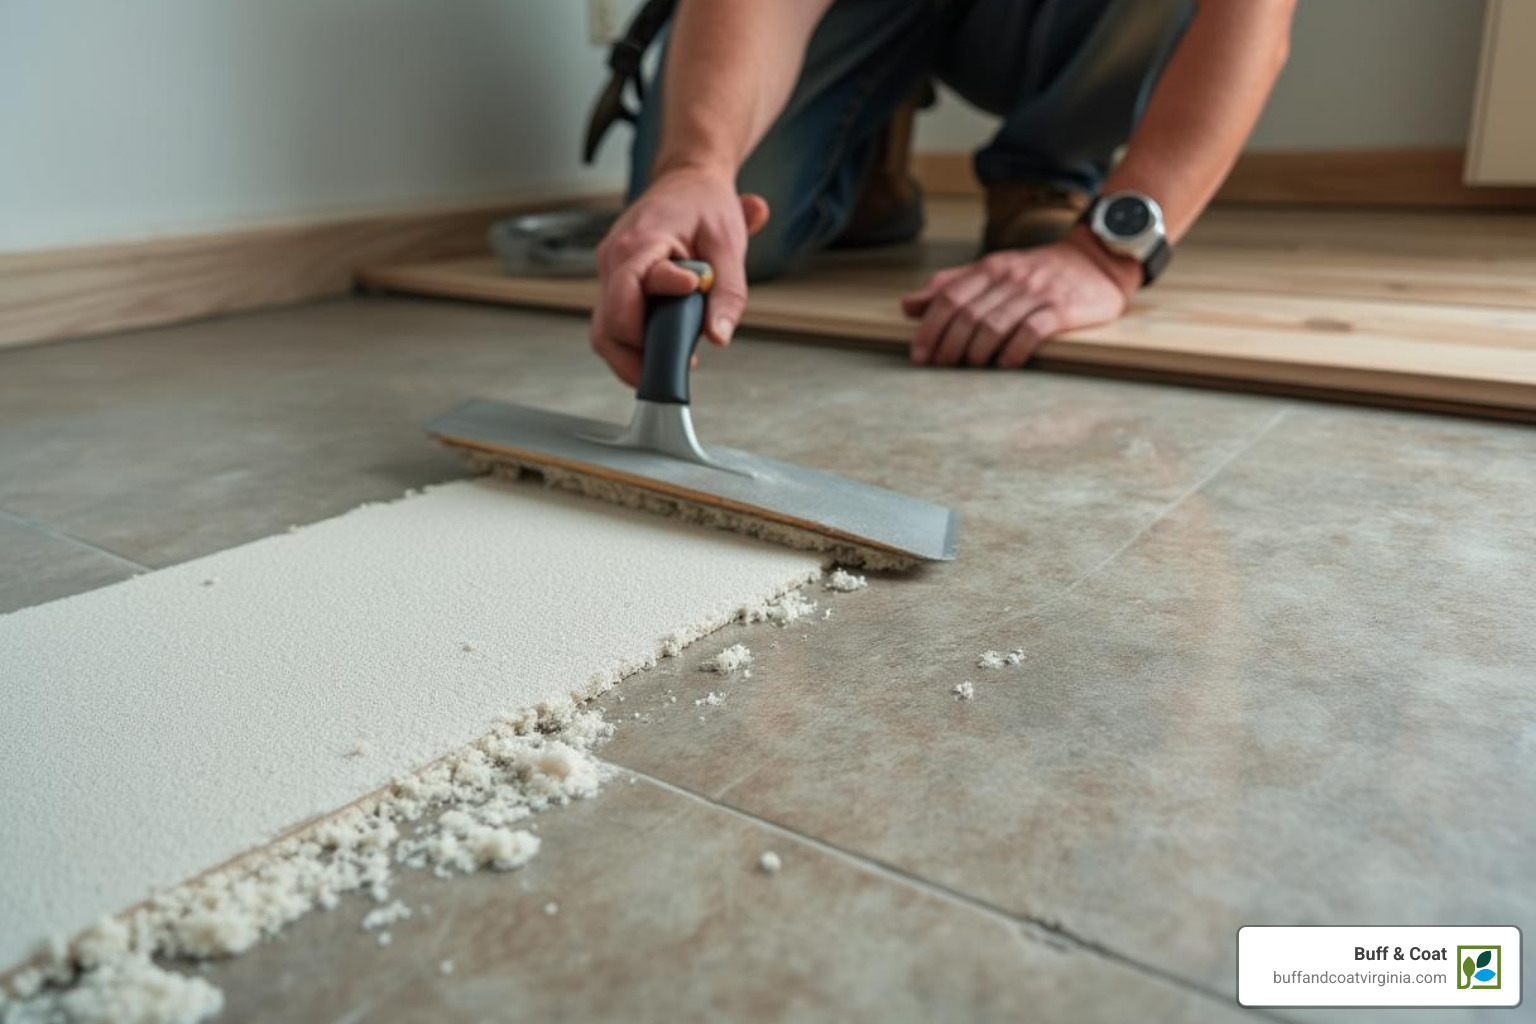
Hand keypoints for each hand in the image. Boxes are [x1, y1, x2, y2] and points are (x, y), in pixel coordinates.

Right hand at [591, 167, 770, 385]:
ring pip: (604, 332)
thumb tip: (718, 336)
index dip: (657, 314)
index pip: (630, 294)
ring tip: (670, 364)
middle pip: (608, 328)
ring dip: (634, 355)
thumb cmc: (706, 203)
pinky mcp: (614, 281)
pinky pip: (612, 322)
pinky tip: (662, 346)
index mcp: (638, 243)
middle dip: (640, 354)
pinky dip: (634, 341)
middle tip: (677, 367)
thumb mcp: (729, 243)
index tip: (690, 309)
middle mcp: (614, 260)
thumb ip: (728, 292)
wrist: (689, 177)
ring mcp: (610, 272)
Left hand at [899, 228, 1139, 367]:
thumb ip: (951, 285)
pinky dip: (1014, 350)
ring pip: (994, 324)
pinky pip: (1032, 330)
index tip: (920, 354)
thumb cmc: (1038, 270)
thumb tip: (908, 305)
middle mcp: (1010, 278)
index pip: (948, 297)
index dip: (929, 328)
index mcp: (989, 268)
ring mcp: (1036, 292)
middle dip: (948, 345)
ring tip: (969, 367)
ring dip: (976, 351)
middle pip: (967, 314)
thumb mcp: (993, 270)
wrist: (1097, 259)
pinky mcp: (1062, 308)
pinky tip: (1005, 365)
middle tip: (940, 367)